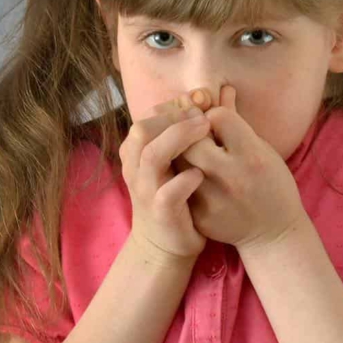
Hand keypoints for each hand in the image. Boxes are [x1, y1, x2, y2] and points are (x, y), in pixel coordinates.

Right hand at [119, 95, 212, 264]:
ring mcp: (146, 192)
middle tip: (203, 113)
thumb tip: (205, 94)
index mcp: (136, 154)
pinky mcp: (161, 214)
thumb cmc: (175, 198)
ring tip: (205, 129)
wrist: (165, 247)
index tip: (197, 101)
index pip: (146, 118)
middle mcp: (136, 170)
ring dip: (178, 138)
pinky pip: (168, 193)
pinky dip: (184, 180)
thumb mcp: (175, 163)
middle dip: (174, 117)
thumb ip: (184, 132)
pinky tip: (201, 174)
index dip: (171, 106)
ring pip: (152, 156)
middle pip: (143, 130)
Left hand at [179, 85, 309, 250]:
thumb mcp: (262, 149)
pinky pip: (178, 185)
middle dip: (185, 126)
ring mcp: (214, 199)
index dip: (213, 112)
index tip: (215, 117)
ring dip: (175, 148)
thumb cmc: (271, 183)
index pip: (218, 117)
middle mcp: (232, 177)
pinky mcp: (201, 217)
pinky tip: (177, 168)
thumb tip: (222, 88)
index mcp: (252, 156)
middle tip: (184, 122)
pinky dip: (175, 173)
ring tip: (175, 141)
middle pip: (191, 138)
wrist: (274, 233)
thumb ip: (237, 121)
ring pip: (178, 162)